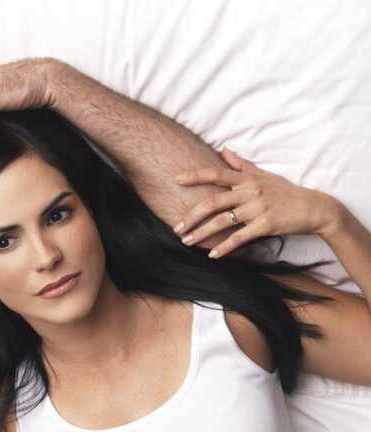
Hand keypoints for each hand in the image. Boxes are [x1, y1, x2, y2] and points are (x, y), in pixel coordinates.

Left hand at [173, 148, 342, 257]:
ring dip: (202, 233)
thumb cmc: (286, 191)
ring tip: (187, 241)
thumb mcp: (264, 174)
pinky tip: (213, 255)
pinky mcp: (266, 224)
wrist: (315, 207)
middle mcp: (250, 191)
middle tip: (177, 227)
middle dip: (192, 215)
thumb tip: (223, 150)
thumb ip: (241, 164)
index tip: (176, 179)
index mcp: (247, 178)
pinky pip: (240, 237)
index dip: (195, 176)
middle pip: (213, 201)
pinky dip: (225, 247)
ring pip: (223, 221)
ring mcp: (258, 208)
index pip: (216, 174)